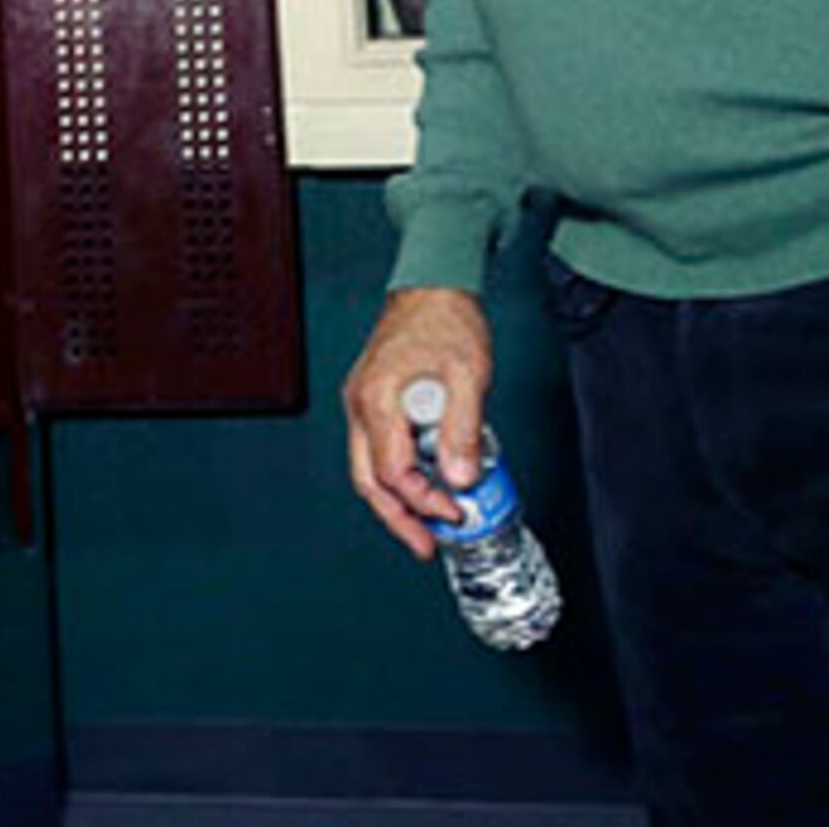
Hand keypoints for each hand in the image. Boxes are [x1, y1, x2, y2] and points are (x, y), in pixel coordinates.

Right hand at [340, 285, 492, 560]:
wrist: (432, 283)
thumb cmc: (445, 318)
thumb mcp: (467, 375)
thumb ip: (462, 431)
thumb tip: (460, 479)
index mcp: (378, 399)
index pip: (392, 472)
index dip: (423, 501)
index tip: (453, 511)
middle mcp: (361, 404)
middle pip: (368, 480)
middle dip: (398, 518)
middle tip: (426, 544)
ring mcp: (364, 402)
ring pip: (369, 468)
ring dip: (398, 500)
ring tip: (427, 523)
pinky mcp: (374, 399)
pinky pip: (379, 448)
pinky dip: (399, 473)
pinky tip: (424, 482)